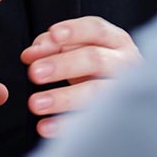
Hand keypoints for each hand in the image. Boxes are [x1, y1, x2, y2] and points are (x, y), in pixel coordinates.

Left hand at [20, 16, 142, 137]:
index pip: (96, 29)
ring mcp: (125, 91)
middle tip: (34, 73)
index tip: (53, 35)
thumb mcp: (78, 49)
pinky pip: (92, 122)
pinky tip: (45, 126)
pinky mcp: (119, 117)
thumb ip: (53, 45)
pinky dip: (66, 125)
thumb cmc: (95, 66)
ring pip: (95, 92)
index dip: (74, 31)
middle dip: (63, 65)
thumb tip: (30, 54)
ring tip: (36, 103)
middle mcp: (124, 62)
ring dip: (63, 98)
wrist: (126, 94)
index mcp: (115, 40)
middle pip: (94, 59)